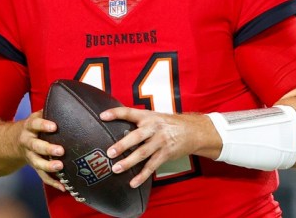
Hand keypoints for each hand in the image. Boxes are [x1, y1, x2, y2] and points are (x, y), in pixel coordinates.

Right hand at [17, 110, 66, 191]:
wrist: (14, 141)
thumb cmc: (34, 126)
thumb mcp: (37, 116)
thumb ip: (50, 110)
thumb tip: (70, 99)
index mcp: (29, 127)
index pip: (35, 124)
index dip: (43, 125)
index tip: (54, 126)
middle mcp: (28, 141)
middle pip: (35, 146)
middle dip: (47, 148)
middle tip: (60, 150)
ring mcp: (30, 155)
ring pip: (37, 162)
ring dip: (48, 166)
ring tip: (60, 167)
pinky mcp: (34, 166)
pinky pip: (42, 176)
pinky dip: (52, 181)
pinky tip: (63, 187)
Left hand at [99, 108, 219, 187]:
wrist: (193, 130)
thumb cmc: (168, 124)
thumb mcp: (155, 117)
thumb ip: (138, 122)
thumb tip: (116, 126)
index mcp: (148, 117)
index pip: (129, 112)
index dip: (116, 113)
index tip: (103, 116)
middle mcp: (154, 128)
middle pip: (137, 136)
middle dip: (123, 145)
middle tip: (110, 152)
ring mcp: (160, 142)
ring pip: (143, 153)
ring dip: (129, 162)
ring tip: (116, 169)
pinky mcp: (165, 154)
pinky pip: (152, 166)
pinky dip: (142, 176)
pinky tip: (133, 183)